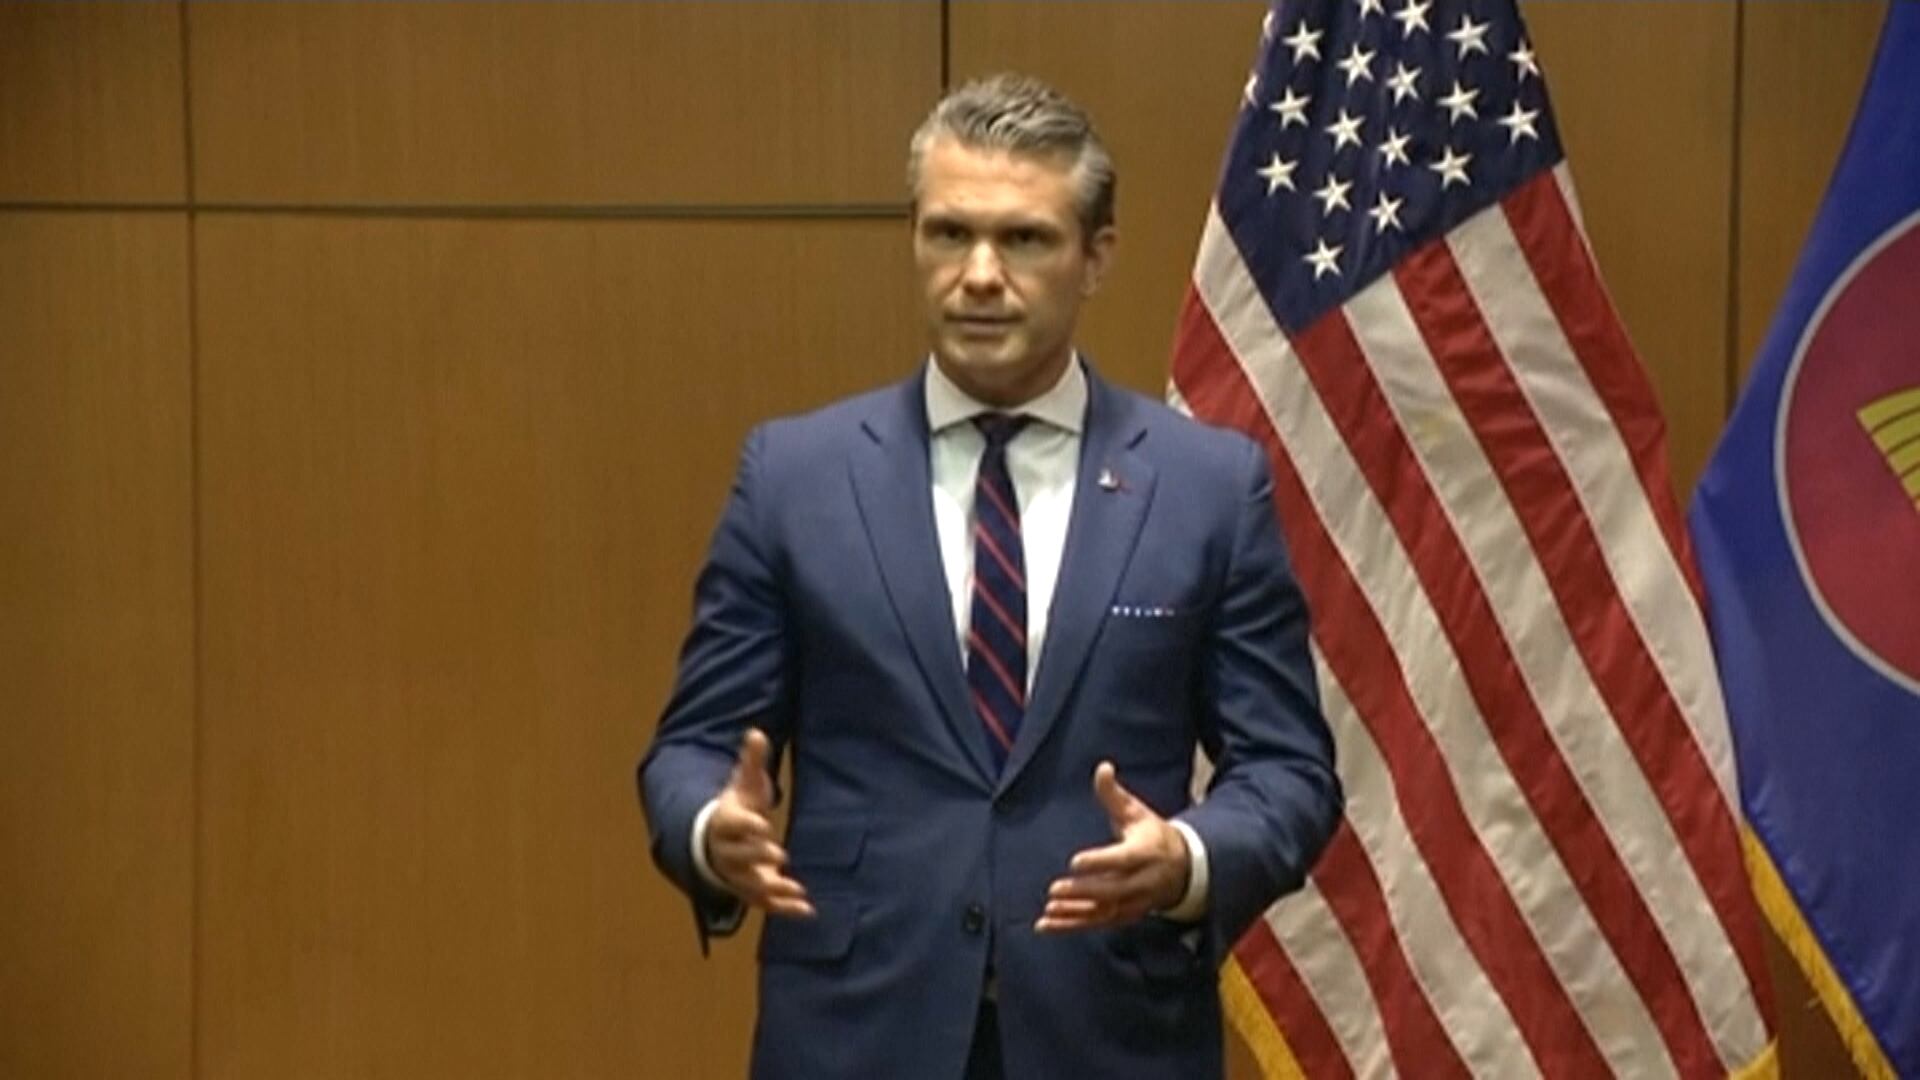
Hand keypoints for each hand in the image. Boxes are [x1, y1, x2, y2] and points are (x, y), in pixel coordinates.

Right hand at [705, 729, 813, 917]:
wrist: (714, 841)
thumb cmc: (736, 808)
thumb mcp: (743, 783)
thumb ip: (751, 761)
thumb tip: (756, 732)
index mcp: (725, 822)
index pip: (732, 824)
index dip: (746, 825)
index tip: (762, 823)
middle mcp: (727, 852)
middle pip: (738, 857)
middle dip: (756, 856)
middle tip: (779, 853)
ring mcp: (736, 875)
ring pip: (750, 885)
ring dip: (772, 889)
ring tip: (797, 890)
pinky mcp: (749, 891)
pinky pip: (764, 903)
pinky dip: (784, 908)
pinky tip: (808, 910)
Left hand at [1035, 761, 1190, 932]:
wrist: (1183, 870)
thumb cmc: (1152, 835)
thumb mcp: (1136, 812)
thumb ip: (1114, 794)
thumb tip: (1102, 767)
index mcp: (1145, 852)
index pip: (1122, 859)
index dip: (1100, 862)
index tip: (1074, 861)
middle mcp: (1141, 881)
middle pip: (1112, 890)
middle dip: (1083, 892)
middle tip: (1054, 889)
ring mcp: (1134, 902)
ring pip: (1103, 912)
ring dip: (1074, 914)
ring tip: (1048, 912)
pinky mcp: (1124, 915)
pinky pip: (1097, 924)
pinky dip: (1071, 926)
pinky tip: (1046, 925)